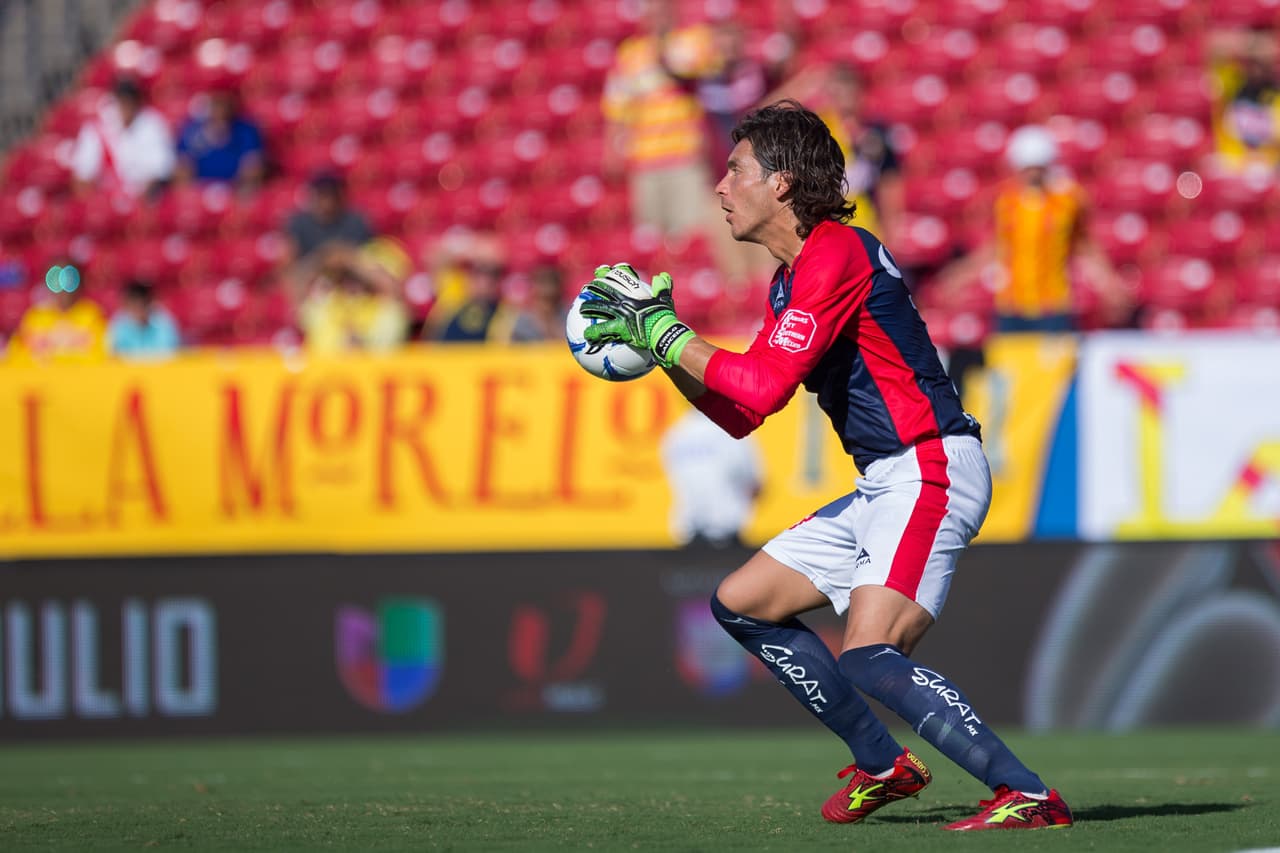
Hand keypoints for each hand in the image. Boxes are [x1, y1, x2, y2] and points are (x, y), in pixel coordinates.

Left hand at [580, 266, 695, 367]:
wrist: (664, 332)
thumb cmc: (665, 317)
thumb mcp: (665, 299)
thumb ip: (663, 287)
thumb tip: (663, 276)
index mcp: (634, 293)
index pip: (619, 277)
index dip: (608, 273)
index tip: (599, 271)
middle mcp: (625, 301)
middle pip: (605, 290)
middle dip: (594, 288)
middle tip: (586, 289)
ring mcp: (621, 314)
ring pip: (600, 307)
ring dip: (589, 308)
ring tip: (581, 309)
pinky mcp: (619, 328)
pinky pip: (603, 329)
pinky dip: (594, 332)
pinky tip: (587, 336)